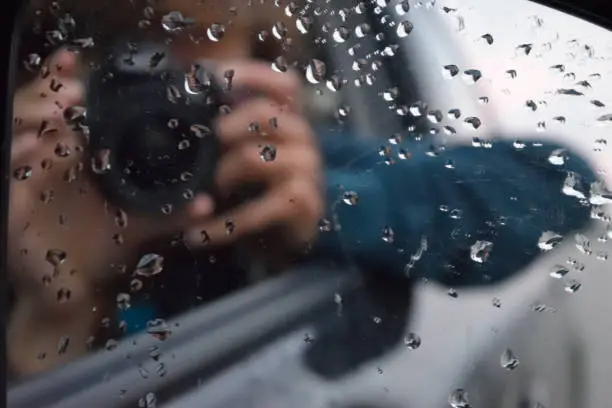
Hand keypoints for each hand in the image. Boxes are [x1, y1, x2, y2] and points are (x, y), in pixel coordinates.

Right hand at [8, 49, 214, 374]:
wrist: (74, 293)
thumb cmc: (101, 251)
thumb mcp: (138, 225)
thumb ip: (168, 211)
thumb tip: (208, 202)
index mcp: (68, 160)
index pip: (56, 110)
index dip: (59, 81)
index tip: (74, 60)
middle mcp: (41, 167)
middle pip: (30, 114)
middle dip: (46, 95)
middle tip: (74, 93)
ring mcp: (23, 187)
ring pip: (13, 139)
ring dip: (33, 122)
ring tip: (60, 118)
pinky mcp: (11, 213)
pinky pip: (8, 182)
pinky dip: (18, 163)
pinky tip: (37, 151)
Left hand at [184, 60, 324, 254]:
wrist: (280, 241)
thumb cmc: (255, 192)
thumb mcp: (239, 157)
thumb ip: (223, 134)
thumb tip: (180, 110)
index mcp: (289, 120)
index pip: (285, 84)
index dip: (254, 74)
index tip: (212, 75)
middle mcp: (303, 138)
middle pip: (265, 112)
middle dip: (225, 125)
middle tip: (198, 145)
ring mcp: (307, 169)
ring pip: (256, 157)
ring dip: (220, 174)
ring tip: (198, 196)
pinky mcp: (305, 203)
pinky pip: (260, 209)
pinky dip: (226, 224)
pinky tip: (199, 235)